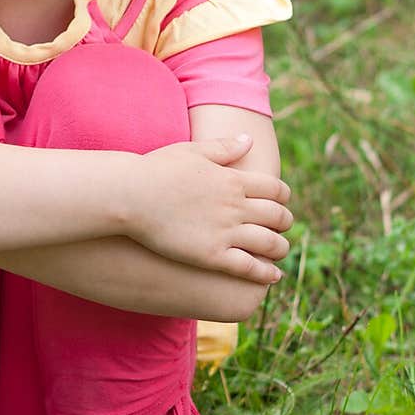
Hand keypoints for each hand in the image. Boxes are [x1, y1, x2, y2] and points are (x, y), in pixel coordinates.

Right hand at [127, 135, 292, 284]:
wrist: (129, 196)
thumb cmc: (155, 170)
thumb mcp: (192, 151)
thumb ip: (224, 147)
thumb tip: (249, 139)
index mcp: (232, 180)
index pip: (275, 189)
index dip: (283, 196)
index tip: (282, 201)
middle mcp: (235, 206)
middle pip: (277, 216)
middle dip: (286, 222)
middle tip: (284, 226)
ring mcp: (225, 232)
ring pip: (270, 243)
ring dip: (281, 248)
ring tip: (281, 251)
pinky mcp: (212, 255)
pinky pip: (250, 267)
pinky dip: (266, 272)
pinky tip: (272, 275)